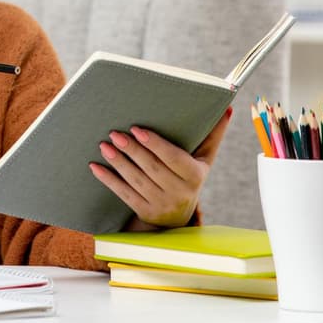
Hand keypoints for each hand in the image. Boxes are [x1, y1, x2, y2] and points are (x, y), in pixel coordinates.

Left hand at [88, 106, 232, 229]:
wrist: (179, 216)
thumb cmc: (190, 175)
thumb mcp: (204, 158)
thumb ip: (213, 133)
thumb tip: (228, 107)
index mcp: (194, 176)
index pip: (173, 159)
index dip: (155, 145)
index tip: (137, 129)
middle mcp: (179, 193)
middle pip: (152, 169)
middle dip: (132, 150)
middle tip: (114, 133)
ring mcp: (161, 205)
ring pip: (136, 181)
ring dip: (118, 162)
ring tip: (104, 145)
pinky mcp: (144, 212)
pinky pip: (124, 195)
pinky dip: (109, 180)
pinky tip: (95, 166)